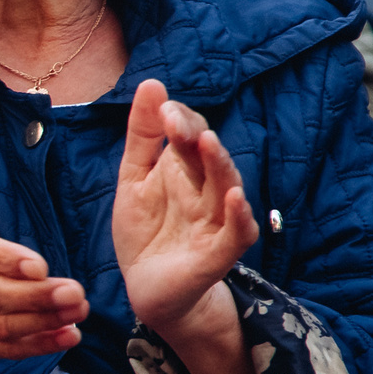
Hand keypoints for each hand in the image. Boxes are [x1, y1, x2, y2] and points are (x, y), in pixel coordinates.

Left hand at [113, 79, 258, 338]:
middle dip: (194, 138)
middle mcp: (208, 191)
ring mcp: (217, 221)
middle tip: (176, 120)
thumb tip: (152, 85)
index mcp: (187, 170)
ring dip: (220, 166)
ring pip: (227, 188)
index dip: (179, 122)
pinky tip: (234, 198)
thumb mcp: (133, 179)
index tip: (162, 108)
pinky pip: (237, 232)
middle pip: (208, 158)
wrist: (147, 288)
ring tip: (208, 144)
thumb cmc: (146, 231)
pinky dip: (239, 216)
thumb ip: (143, 136)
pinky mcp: (220, 253)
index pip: (191, 135)